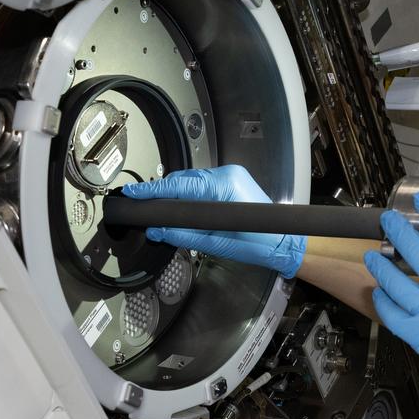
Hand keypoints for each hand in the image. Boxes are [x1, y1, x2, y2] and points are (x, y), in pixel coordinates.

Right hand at [118, 165, 305, 277]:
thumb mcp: (215, 244)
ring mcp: (231, 174)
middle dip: (163, 193)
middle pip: (183, 180)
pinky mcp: (233, 179)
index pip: (179, 186)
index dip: (153, 191)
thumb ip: (182, 235)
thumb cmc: (258, 244)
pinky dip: (191, 193)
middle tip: (144, 207)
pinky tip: (182, 205)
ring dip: (177, 194)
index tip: (134, 195)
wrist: (284, 242)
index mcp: (223, 187)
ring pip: (192, 181)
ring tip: (161, 209)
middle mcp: (227, 174)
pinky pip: (203, 183)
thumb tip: (157, 231)